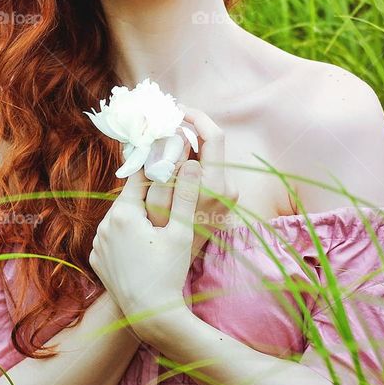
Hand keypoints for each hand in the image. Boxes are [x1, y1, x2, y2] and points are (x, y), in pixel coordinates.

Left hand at [89, 160, 202, 339]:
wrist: (149, 314)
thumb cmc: (169, 272)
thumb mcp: (181, 232)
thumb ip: (186, 194)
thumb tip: (194, 163)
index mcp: (123, 213)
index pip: (138, 177)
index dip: (156, 168)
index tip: (169, 161)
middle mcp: (104, 225)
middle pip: (128, 199)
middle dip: (147, 196)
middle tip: (169, 196)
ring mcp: (98, 243)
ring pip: (119, 218)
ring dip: (136, 217)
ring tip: (157, 225)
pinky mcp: (96, 259)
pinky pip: (111, 238)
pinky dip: (125, 236)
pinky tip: (143, 246)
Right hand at [144, 106, 238, 261]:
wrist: (170, 273)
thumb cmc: (160, 240)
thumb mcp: (157, 201)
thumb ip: (164, 166)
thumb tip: (167, 134)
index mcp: (215, 187)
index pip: (212, 136)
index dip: (194, 117)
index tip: (172, 110)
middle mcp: (226, 189)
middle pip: (209, 142)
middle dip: (185, 127)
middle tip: (163, 119)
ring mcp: (225, 195)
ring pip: (204, 155)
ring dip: (182, 143)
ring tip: (158, 138)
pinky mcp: (220, 199)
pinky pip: (202, 169)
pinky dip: (184, 159)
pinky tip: (165, 159)